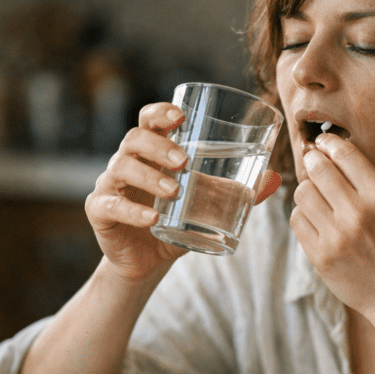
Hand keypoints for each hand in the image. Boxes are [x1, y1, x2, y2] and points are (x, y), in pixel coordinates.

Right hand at [86, 103, 281, 281]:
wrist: (148, 261)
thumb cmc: (177, 222)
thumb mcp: (207, 205)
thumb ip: (235, 191)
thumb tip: (274, 179)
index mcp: (151, 152)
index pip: (149, 120)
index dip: (160, 112)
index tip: (180, 116)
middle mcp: (127, 162)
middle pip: (134, 139)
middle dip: (159, 146)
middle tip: (184, 161)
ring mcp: (110, 185)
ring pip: (120, 167)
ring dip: (149, 176)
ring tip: (174, 191)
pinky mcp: (100, 211)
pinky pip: (110, 204)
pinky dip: (132, 210)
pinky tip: (152, 217)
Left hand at [289, 134, 374, 324]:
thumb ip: (365, 180)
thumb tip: (328, 152)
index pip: (343, 153)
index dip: (329, 143)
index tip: (324, 144)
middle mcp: (357, 213)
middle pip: (317, 169)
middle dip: (314, 162)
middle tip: (316, 165)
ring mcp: (336, 237)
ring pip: (302, 193)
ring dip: (308, 191)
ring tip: (320, 200)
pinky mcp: (320, 257)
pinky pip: (297, 220)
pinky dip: (304, 216)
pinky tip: (318, 222)